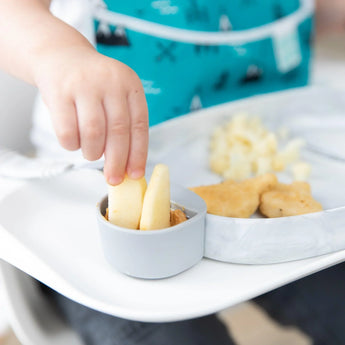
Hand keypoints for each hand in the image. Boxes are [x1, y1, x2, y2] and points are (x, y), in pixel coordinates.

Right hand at [33, 45, 147, 184]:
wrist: (60, 56)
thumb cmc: (92, 85)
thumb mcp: (116, 95)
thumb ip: (123, 124)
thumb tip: (127, 165)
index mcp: (130, 85)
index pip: (139, 125)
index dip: (138, 154)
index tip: (135, 175)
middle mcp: (110, 82)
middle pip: (118, 132)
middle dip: (117, 162)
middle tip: (113, 178)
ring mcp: (84, 85)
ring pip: (93, 134)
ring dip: (93, 153)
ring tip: (91, 153)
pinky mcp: (59, 92)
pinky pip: (67, 132)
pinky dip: (72, 145)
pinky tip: (74, 142)